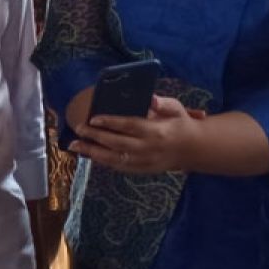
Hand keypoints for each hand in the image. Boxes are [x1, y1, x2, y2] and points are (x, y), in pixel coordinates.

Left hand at [69, 95, 202, 173]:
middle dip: (96, 137)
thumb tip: (151, 99)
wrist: (193, 149)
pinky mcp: (142, 170)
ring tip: (75, 145)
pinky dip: (102, 162)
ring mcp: (145, 162)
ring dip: (93, 152)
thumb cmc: (181, 124)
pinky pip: (119, 167)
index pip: (130, 126)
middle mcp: (149, 149)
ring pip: (115, 159)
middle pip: (118, 143)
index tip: (93, 118)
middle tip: (79, 128)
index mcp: (157, 131)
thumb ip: (163, 104)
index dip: (110, 122)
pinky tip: (88, 155)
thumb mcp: (177, 109)